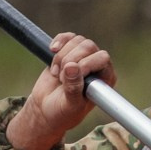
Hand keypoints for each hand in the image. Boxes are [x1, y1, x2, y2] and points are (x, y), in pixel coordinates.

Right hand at [6, 34, 114, 149]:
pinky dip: (58, 42)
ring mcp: (83, 56)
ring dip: (61, 56)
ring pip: (76, 40)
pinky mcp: (69, 50)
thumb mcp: (70, 105)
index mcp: (105, 78)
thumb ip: (73, 88)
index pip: (102, 57)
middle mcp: (97, 65)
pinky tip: (52, 51)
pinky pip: (67, 37)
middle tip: (61, 79)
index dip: (85, 64)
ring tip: (57, 74)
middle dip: (70, 60)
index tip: (69, 79)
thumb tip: (72, 67)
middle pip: (88, 46)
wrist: (45, 108)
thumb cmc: (62, 113)